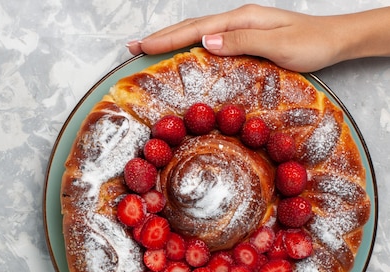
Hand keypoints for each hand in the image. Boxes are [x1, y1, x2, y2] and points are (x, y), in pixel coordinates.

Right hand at [126, 4, 386, 71]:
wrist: (335, 40)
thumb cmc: (311, 44)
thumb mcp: (278, 45)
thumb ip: (241, 42)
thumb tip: (205, 42)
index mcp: (240, 20)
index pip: (195, 29)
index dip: (166, 39)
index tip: (141, 47)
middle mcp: (236, 21)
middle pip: (191, 27)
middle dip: (160, 37)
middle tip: (133, 47)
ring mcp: (240, 29)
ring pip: (197, 33)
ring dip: (171, 40)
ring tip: (148, 49)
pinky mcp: (244, 39)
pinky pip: (209, 41)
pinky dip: (189, 46)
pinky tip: (183, 53)